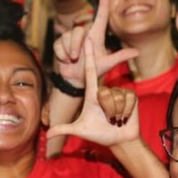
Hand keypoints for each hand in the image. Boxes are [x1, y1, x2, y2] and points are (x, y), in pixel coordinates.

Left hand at [47, 30, 140, 148]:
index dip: (88, 54)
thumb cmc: (99, 133)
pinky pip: (126, 100)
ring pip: (115, 97)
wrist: (120, 140)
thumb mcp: (80, 130)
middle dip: (106, 110)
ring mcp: (118, 92)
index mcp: (93, 93)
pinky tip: (124, 117)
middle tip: (107, 118)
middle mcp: (105, 90)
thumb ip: (63, 129)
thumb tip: (47, 134)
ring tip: (115, 118)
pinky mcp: (131, 96)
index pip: (90, 71)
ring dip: (115, 112)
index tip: (87, 37)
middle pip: (103, 93)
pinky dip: (124, 112)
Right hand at [52, 0, 136, 86]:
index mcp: (96, 37)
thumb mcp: (106, 64)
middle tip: (76, 57)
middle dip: (75, 44)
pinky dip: (61, 54)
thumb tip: (137, 52)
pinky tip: (65, 60)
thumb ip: (119, 57)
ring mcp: (71, 38)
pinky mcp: (60, 44)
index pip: (101, 18)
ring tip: (71, 60)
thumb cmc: (92, 70)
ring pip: (67, 37)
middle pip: (78, 30)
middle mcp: (84, 35)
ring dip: (68, 51)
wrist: (75, 80)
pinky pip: (58, 44)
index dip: (103, 4)